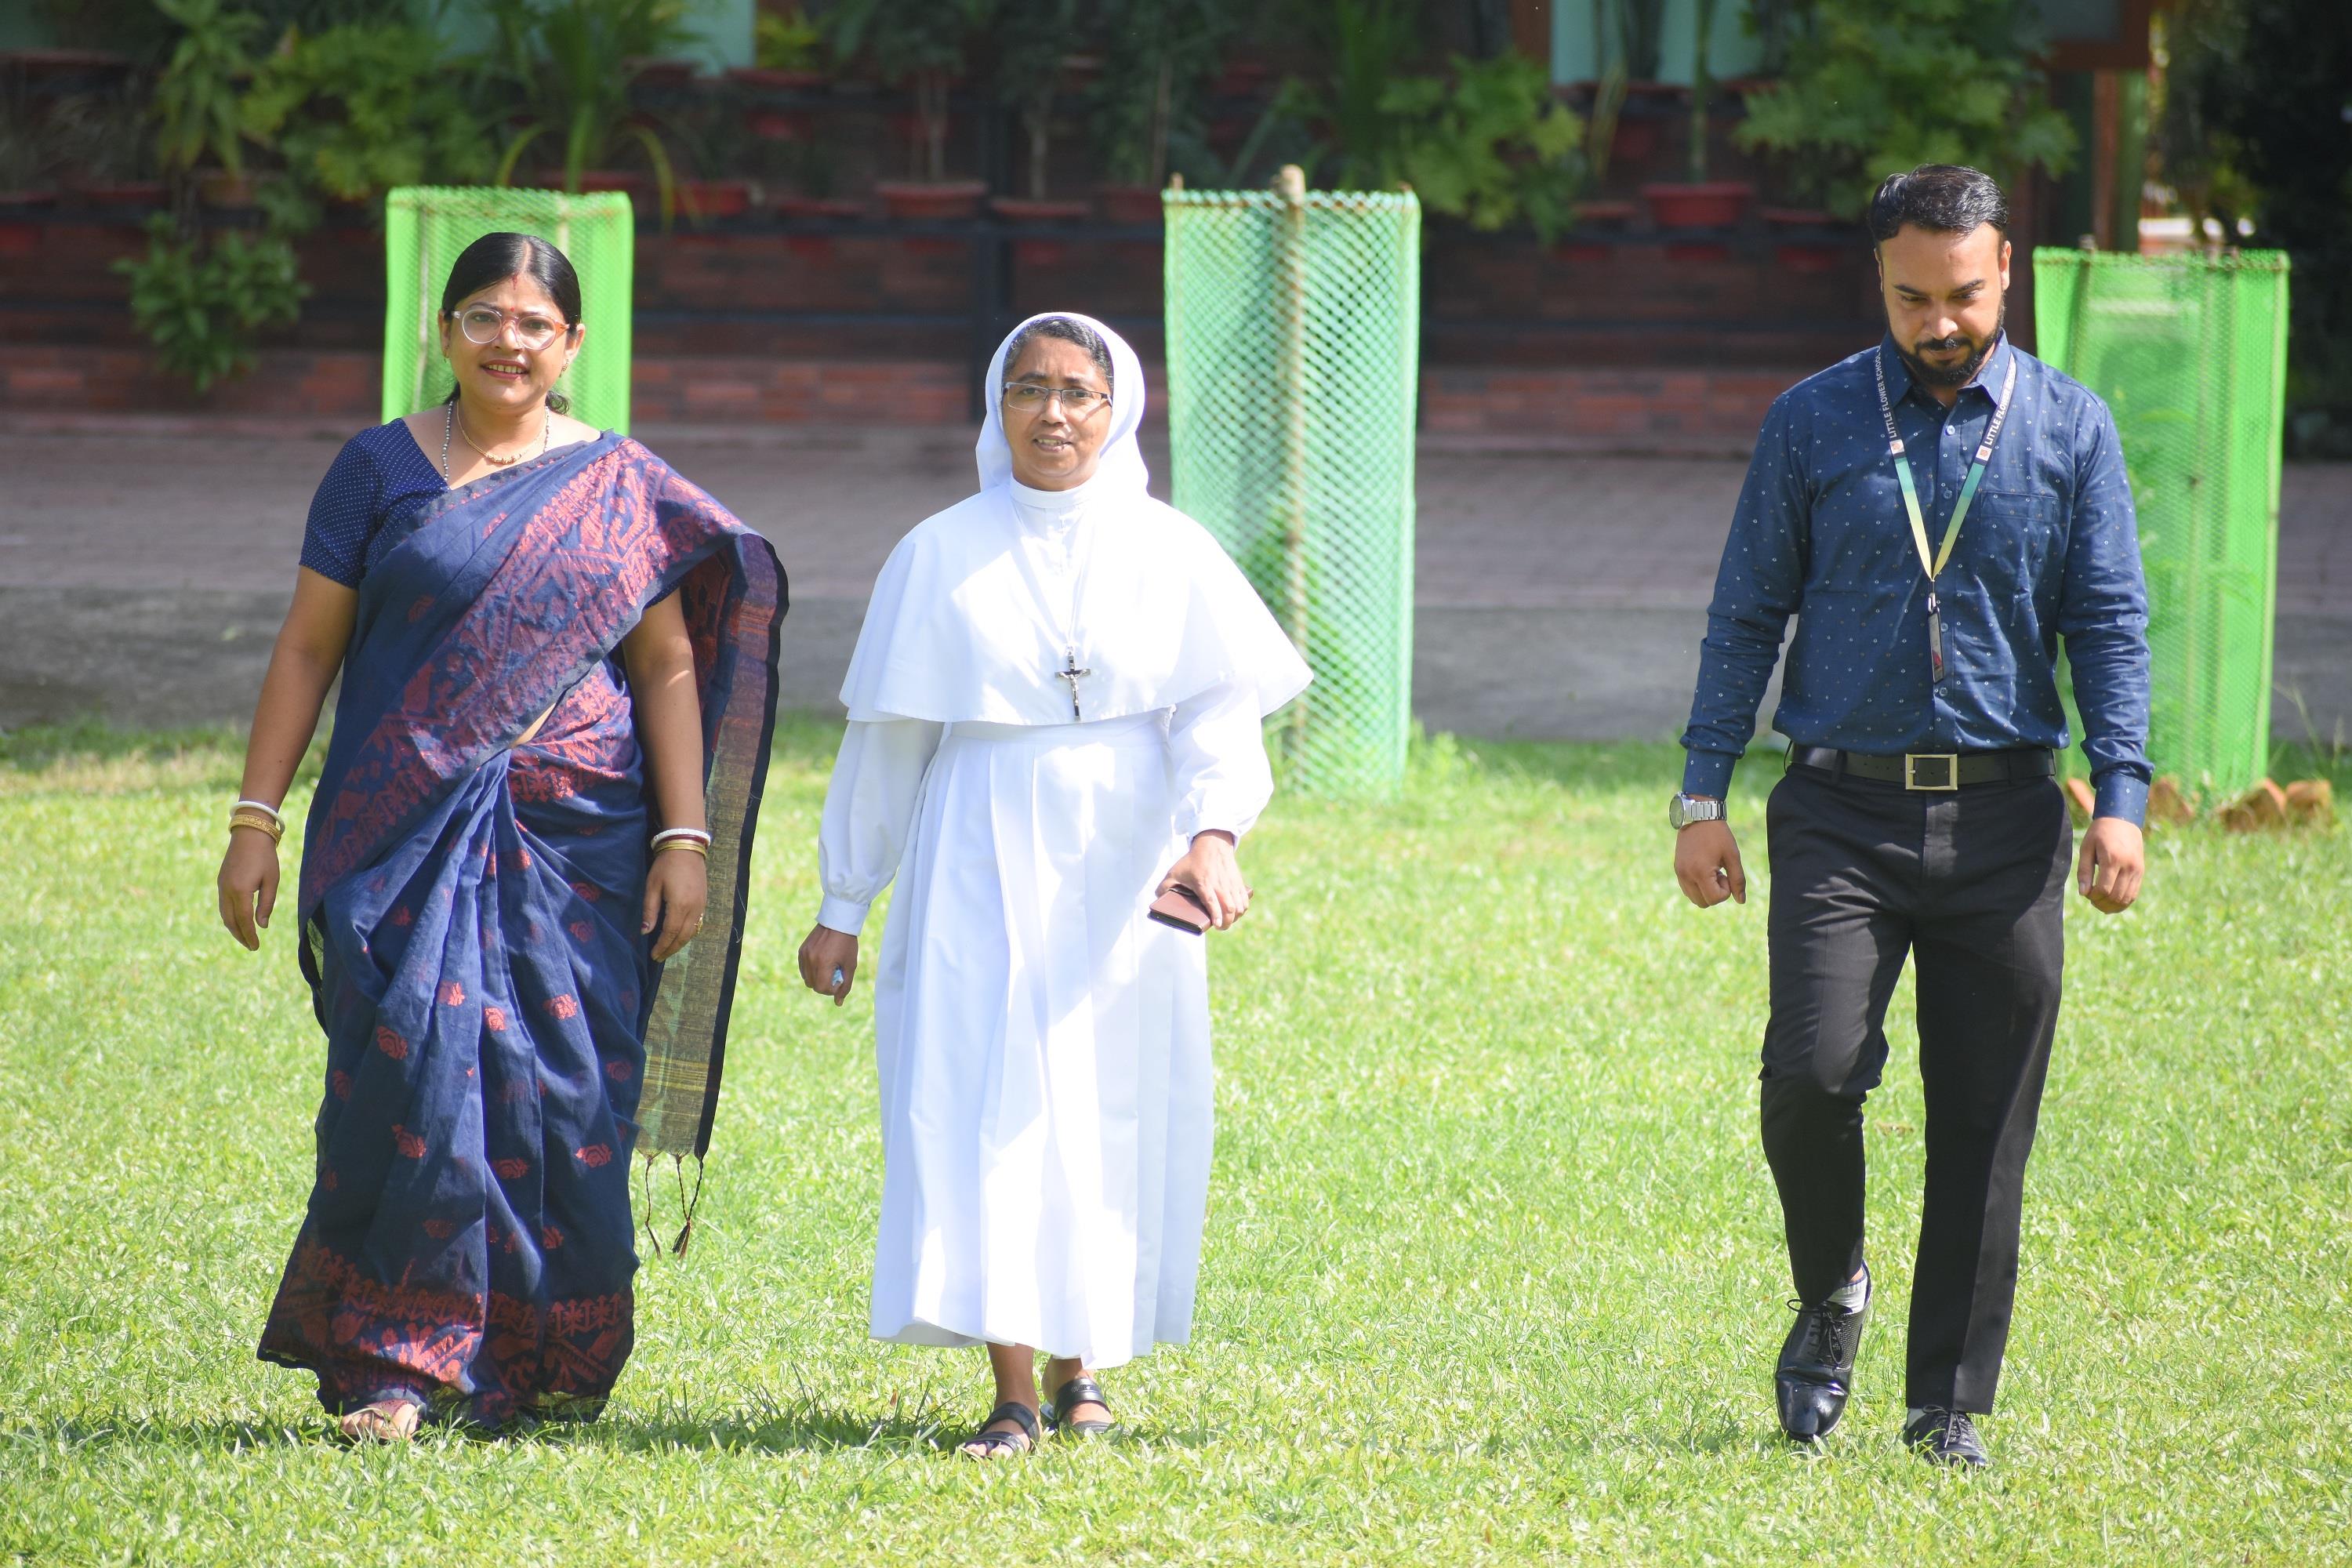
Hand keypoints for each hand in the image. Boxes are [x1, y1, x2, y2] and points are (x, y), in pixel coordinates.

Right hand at [216, 828, 280, 949]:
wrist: (249, 834)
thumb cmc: (265, 857)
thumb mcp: (272, 880)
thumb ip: (266, 904)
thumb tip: (261, 925)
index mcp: (240, 891)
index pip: (243, 921)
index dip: (249, 935)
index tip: (256, 947)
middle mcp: (226, 890)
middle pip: (230, 921)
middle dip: (240, 935)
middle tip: (252, 946)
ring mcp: (221, 886)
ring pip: (224, 914)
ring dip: (233, 927)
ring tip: (245, 937)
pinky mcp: (221, 881)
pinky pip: (223, 905)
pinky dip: (230, 916)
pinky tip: (238, 921)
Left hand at [642, 846, 707, 960]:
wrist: (686, 848)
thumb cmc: (665, 866)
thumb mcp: (652, 886)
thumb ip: (650, 910)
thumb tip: (646, 931)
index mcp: (679, 906)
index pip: (670, 933)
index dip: (662, 946)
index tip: (654, 955)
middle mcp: (693, 909)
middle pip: (683, 936)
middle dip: (671, 949)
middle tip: (660, 957)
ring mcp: (701, 906)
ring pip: (692, 932)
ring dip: (680, 943)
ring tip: (668, 949)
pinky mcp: (703, 901)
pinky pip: (697, 923)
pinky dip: (688, 933)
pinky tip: (679, 935)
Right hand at [799, 924, 858, 1005]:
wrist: (838, 922)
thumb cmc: (847, 944)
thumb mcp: (850, 965)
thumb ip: (845, 985)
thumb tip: (838, 1003)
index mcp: (824, 963)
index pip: (822, 989)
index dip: (832, 989)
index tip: (840, 979)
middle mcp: (811, 959)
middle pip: (814, 986)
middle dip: (825, 985)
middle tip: (835, 974)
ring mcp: (804, 955)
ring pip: (807, 979)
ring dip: (818, 979)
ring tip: (829, 968)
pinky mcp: (801, 951)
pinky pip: (803, 969)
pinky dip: (811, 971)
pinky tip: (822, 963)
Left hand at [1158, 830, 1248, 930]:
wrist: (1212, 844)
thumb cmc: (1193, 860)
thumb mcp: (1175, 871)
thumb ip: (1164, 885)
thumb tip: (1158, 899)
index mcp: (1203, 883)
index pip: (1212, 902)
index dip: (1216, 915)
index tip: (1217, 925)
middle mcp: (1219, 885)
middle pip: (1229, 907)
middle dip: (1228, 922)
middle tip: (1221, 927)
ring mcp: (1230, 884)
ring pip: (1239, 905)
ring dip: (1236, 917)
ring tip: (1228, 921)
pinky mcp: (1238, 882)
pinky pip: (1244, 900)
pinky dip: (1242, 909)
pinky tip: (1236, 912)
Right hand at [1674, 816, 1746, 907]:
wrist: (1698, 815)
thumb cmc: (1718, 834)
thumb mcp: (1733, 856)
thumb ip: (1738, 880)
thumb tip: (1741, 901)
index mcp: (1700, 872)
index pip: (1714, 899)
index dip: (1725, 891)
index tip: (1726, 874)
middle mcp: (1686, 875)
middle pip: (1703, 903)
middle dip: (1715, 893)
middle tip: (1719, 873)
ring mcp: (1679, 873)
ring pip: (1694, 898)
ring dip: (1705, 891)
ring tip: (1711, 871)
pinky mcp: (1677, 869)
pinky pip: (1687, 889)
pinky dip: (1697, 886)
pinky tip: (1703, 869)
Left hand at [2076, 815, 2143, 913]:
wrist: (2122, 820)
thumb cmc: (2100, 833)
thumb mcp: (2087, 848)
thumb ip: (2084, 871)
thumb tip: (2083, 893)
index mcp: (2113, 859)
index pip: (2104, 889)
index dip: (2093, 897)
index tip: (2086, 894)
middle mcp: (2128, 866)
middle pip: (2116, 896)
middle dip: (2102, 903)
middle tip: (2092, 901)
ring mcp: (2137, 870)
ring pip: (2127, 898)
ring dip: (2113, 906)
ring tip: (2100, 904)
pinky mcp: (2141, 872)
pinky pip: (2134, 894)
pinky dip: (2123, 902)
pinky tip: (2112, 903)